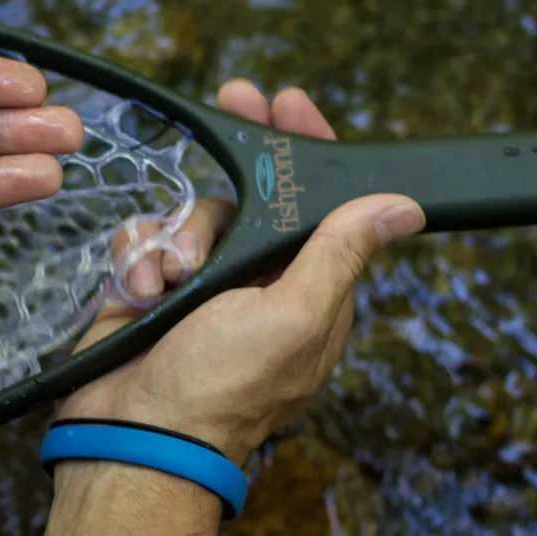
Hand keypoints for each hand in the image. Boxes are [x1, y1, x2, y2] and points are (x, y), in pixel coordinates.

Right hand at [55, 80, 423, 465]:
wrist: (134, 437)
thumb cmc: (222, 389)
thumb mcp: (295, 316)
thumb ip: (341, 253)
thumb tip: (403, 209)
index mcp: (308, 295)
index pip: (321, 210)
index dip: (311, 157)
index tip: (294, 106)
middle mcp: (257, 287)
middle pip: (251, 200)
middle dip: (236, 170)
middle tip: (237, 98)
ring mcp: (201, 289)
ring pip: (193, 214)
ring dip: (179, 236)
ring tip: (171, 279)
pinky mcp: (148, 291)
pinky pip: (145, 239)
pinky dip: (139, 258)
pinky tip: (141, 292)